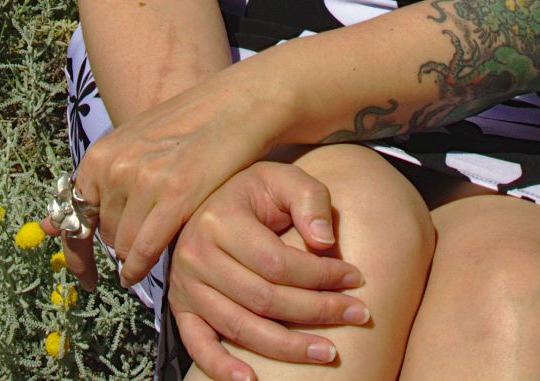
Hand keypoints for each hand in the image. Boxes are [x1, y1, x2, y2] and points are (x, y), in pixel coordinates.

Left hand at [44, 63, 288, 286]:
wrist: (235, 105)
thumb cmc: (188, 128)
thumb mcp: (136, 145)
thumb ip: (105, 181)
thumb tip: (56, 227)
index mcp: (102, 152)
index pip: (72, 216)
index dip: (76, 253)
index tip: (84, 277)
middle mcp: (116, 166)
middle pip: (105, 235)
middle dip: (122, 241)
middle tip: (150, 232)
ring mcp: (144, 181)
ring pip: (124, 247)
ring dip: (137, 253)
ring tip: (163, 237)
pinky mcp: (175, 195)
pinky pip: (144, 251)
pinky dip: (141, 267)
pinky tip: (143, 272)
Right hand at [170, 162, 369, 380]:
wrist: (209, 199)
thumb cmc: (255, 193)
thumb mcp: (283, 179)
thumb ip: (309, 199)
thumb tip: (325, 243)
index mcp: (221, 219)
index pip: (278, 262)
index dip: (321, 275)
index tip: (356, 278)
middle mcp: (197, 254)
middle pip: (264, 299)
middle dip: (317, 311)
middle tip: (358, 315)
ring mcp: (186, 285)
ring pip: (240, 327)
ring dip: (288, 348)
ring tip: (328, 352)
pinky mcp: (181, 308)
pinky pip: (199, 346)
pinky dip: (222, 368)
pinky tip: (251, 380)